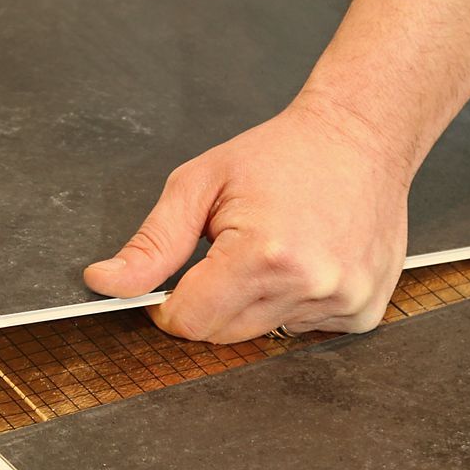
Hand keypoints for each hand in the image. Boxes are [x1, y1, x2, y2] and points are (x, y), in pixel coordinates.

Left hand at [84, 98, 412, 342]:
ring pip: (264, 333)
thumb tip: (104, 283)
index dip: (170, 306)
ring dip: (256, 301)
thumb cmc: (283, 153)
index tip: (177, 282)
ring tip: (278, 247)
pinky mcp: (364, 310)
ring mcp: (344, 301)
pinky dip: (295, 305)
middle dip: (213, 300)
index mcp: (263, 254)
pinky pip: (306, 330)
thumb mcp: (201, 184)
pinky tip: (308, 261)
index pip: (189, 322)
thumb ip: (152, 244)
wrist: (363, 136)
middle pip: (224, 334)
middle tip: (232, 249)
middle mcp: (308, 284)